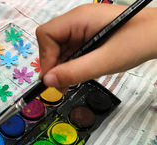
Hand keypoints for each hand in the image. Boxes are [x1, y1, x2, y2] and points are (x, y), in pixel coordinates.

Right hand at [36, 4, 156, 92]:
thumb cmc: (138, 41)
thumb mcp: (105, 61)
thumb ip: (75, 72)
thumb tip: (47, 81)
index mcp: (78, 18)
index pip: (46, 35)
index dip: (45, 57)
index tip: (53, 78)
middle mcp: (77, 21)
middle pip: (50, 43)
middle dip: (53, 66)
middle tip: (61, 85)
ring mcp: (82, 29)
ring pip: (59, 50)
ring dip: (61, 68)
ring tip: (71, 82)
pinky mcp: (87, 37)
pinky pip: (70, 52)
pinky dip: (71, 66)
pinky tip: (79, 74)